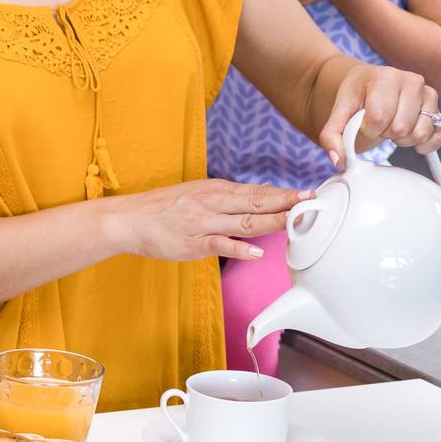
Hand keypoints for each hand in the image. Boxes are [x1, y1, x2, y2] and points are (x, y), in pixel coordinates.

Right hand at [109, 179, 310, 262]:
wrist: (129, 219)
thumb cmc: (164, 208)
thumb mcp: (198, 193)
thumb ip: (231, 196)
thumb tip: (264, 191)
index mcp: (215, 190)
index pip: (256, 191)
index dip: (284, 194)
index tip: (309, 194)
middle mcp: (212, 202)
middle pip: (255, 203)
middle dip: (285, 203)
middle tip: (311, 202)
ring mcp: (203, 221)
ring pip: (243, 221)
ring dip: (271, 222)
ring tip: (294, 222)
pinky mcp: (192, 241)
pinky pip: (219, 243)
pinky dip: (239, 247)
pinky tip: (257, 251)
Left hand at [318, 62, 440, 165]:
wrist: (368, 84)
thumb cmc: (357, 96)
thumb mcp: (339, 111)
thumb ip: (332, 135)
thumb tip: (338, 160)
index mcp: (386, 77)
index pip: (380, 117)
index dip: (368, 127)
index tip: (363, 121)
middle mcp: (412, 82)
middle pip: (400, 127)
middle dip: (384, 133)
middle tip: (378, 124)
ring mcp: (429, 95)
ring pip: (420, 134)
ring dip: (401, 139)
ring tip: (391, 127)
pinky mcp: (439, 111)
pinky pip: (439, 136)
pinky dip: (425, 145)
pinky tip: (410, 139)